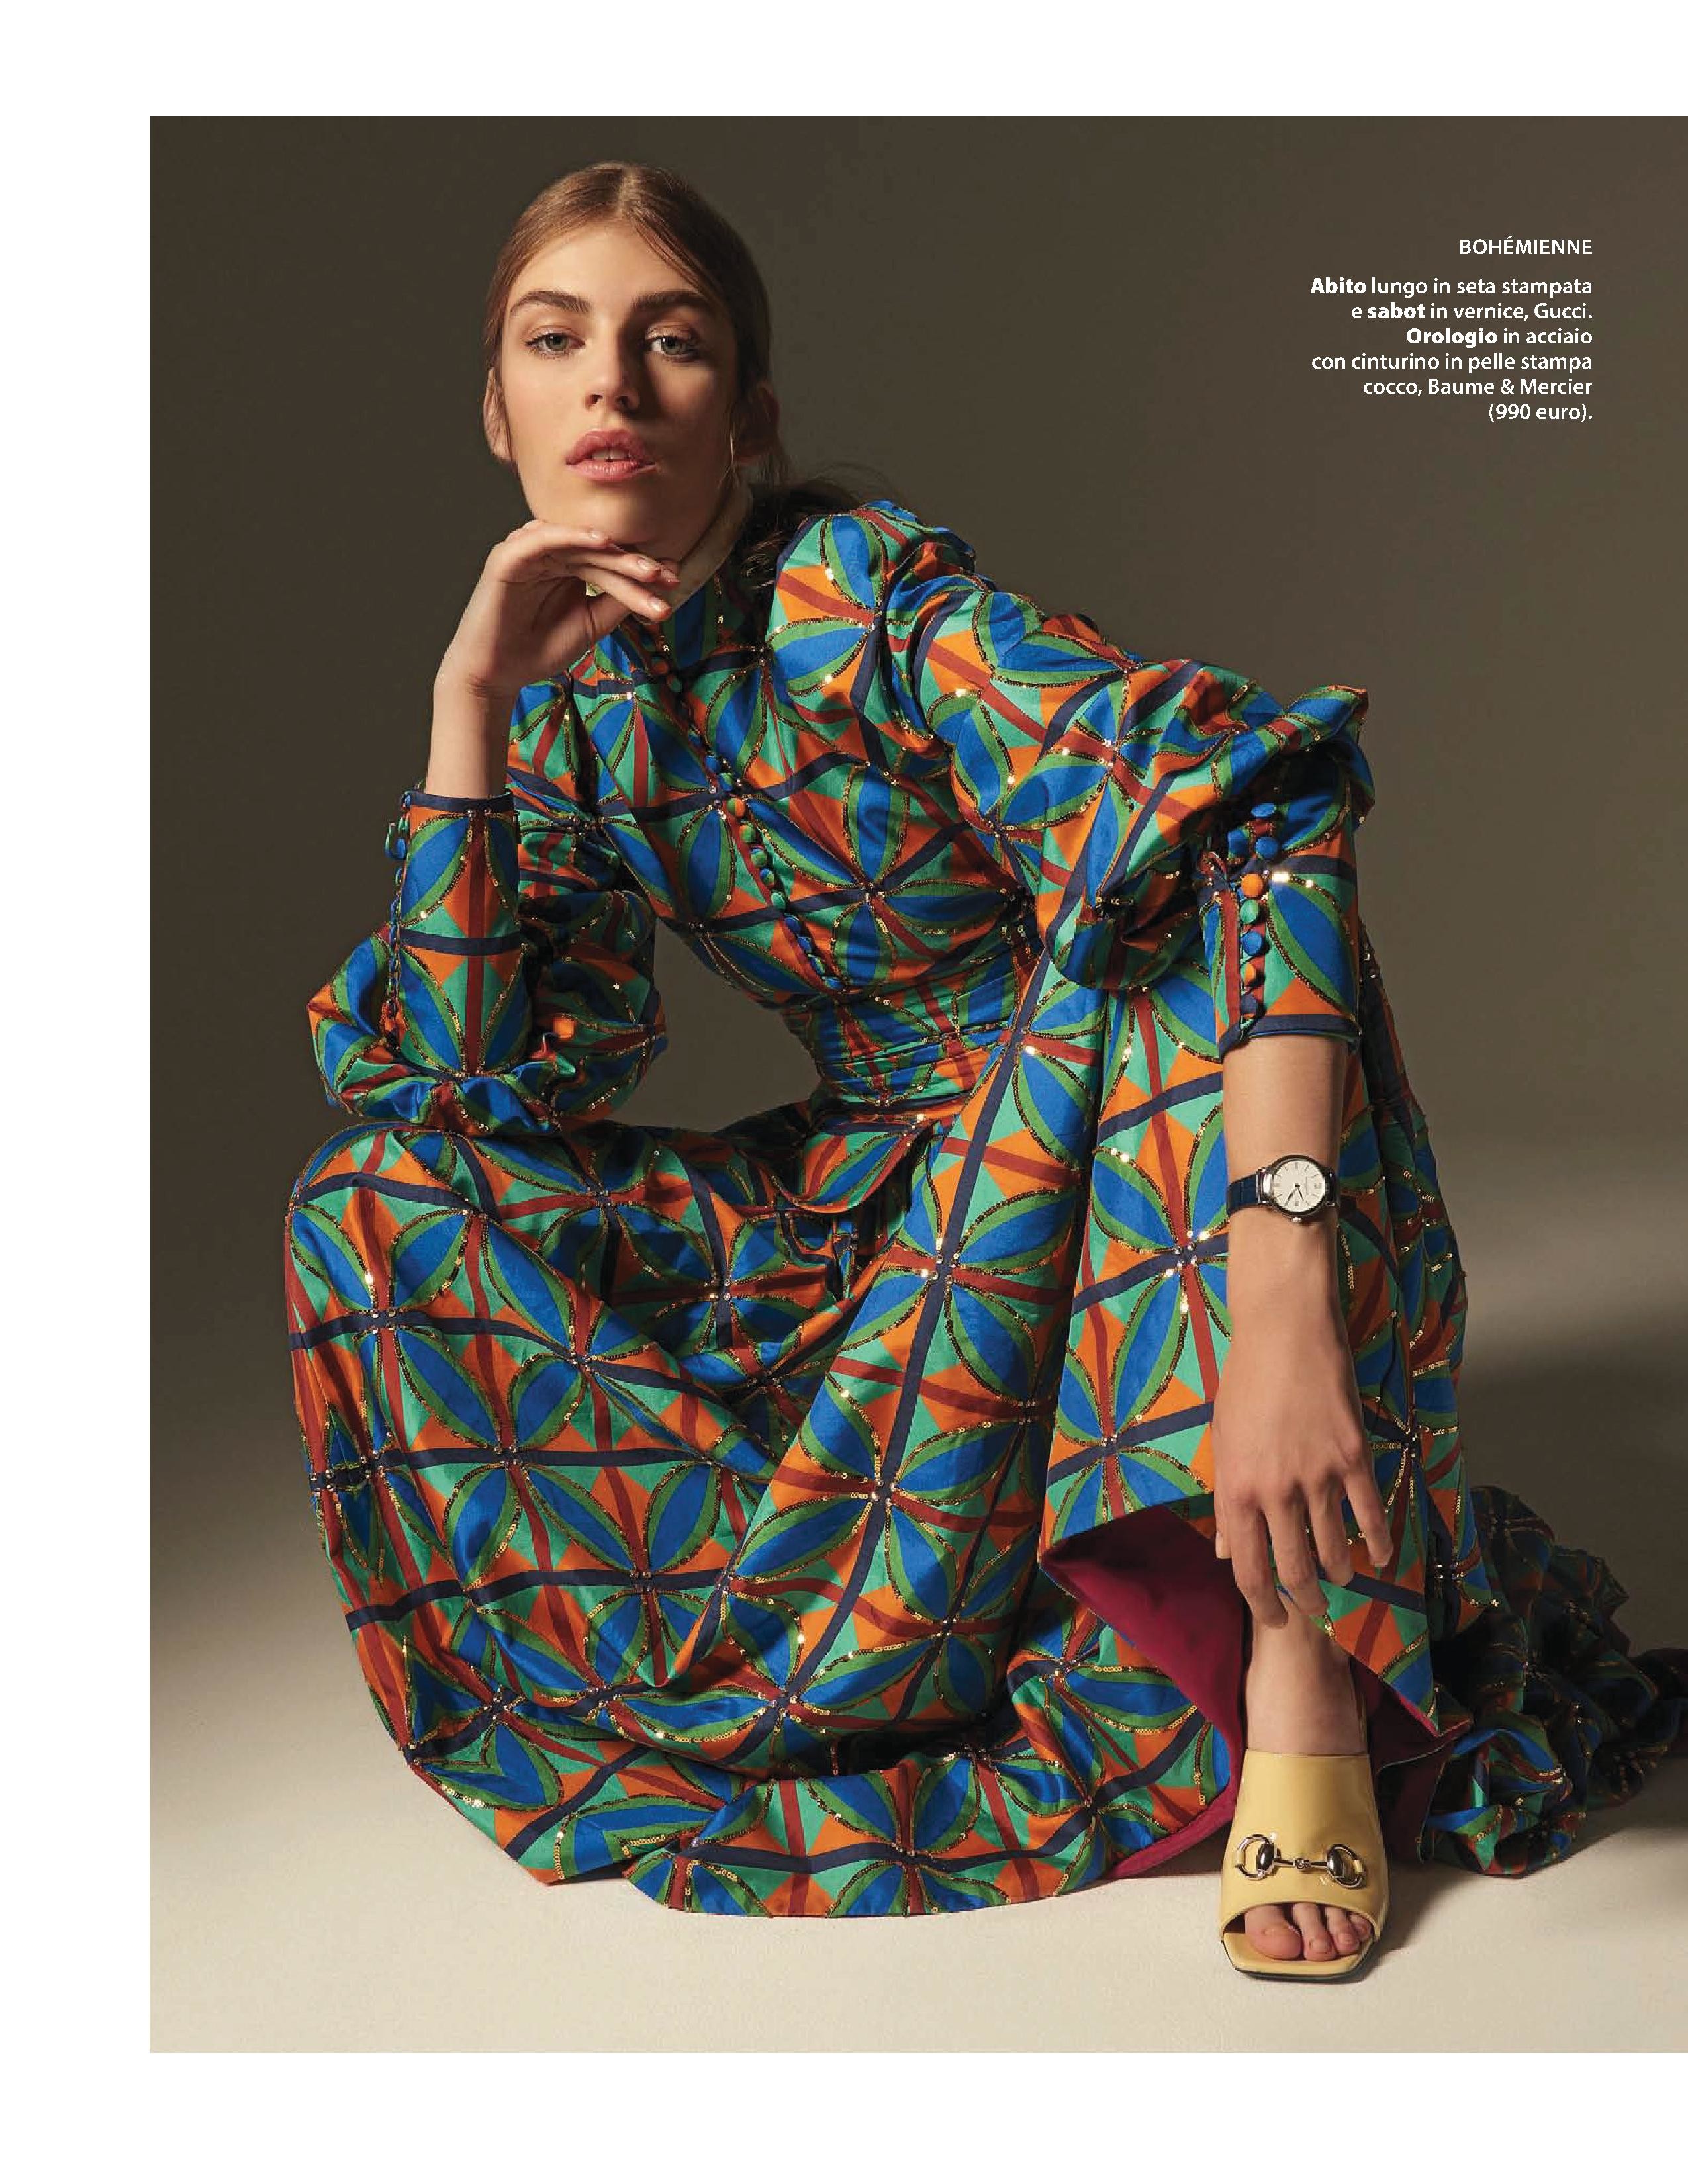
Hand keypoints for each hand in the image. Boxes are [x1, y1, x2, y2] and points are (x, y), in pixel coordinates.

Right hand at [436, 518, 681, 704]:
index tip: (675, 584)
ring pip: (578, 545)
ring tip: (646, 568)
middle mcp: (549, 553)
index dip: (641, 572)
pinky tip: (602, 542)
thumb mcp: (591, 624)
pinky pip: (543, 538)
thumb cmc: (540, 648)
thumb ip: (619, 601)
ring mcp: (528, 551)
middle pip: (599, 553)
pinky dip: (572, 536)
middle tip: (666, 577)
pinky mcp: (508, 556)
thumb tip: (663, 578)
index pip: (610, 564)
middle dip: (634, 565)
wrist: (496, 674)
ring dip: (614, 554)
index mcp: (568, 565)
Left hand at [1209, 1281, 1392, 1627]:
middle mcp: (1274, 1491)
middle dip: (1305, 1601)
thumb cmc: (1246, 1384)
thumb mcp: (1223, 1443)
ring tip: (1342, 1580)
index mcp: (1235, 1490)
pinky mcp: (1353, 1457)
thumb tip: (1228, 1553)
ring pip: (1333, 1550)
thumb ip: (1228, 1502)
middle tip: (1313, 1609)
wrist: (1284, 1331)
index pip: (1248, 1571)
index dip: (1263, 1605)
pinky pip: (1369, 1515)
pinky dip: (1376, 1543)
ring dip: (1340, 1575)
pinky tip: (1379, 1557)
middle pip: (1293, 1571)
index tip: (1276, 1620)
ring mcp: (1316, 1476)